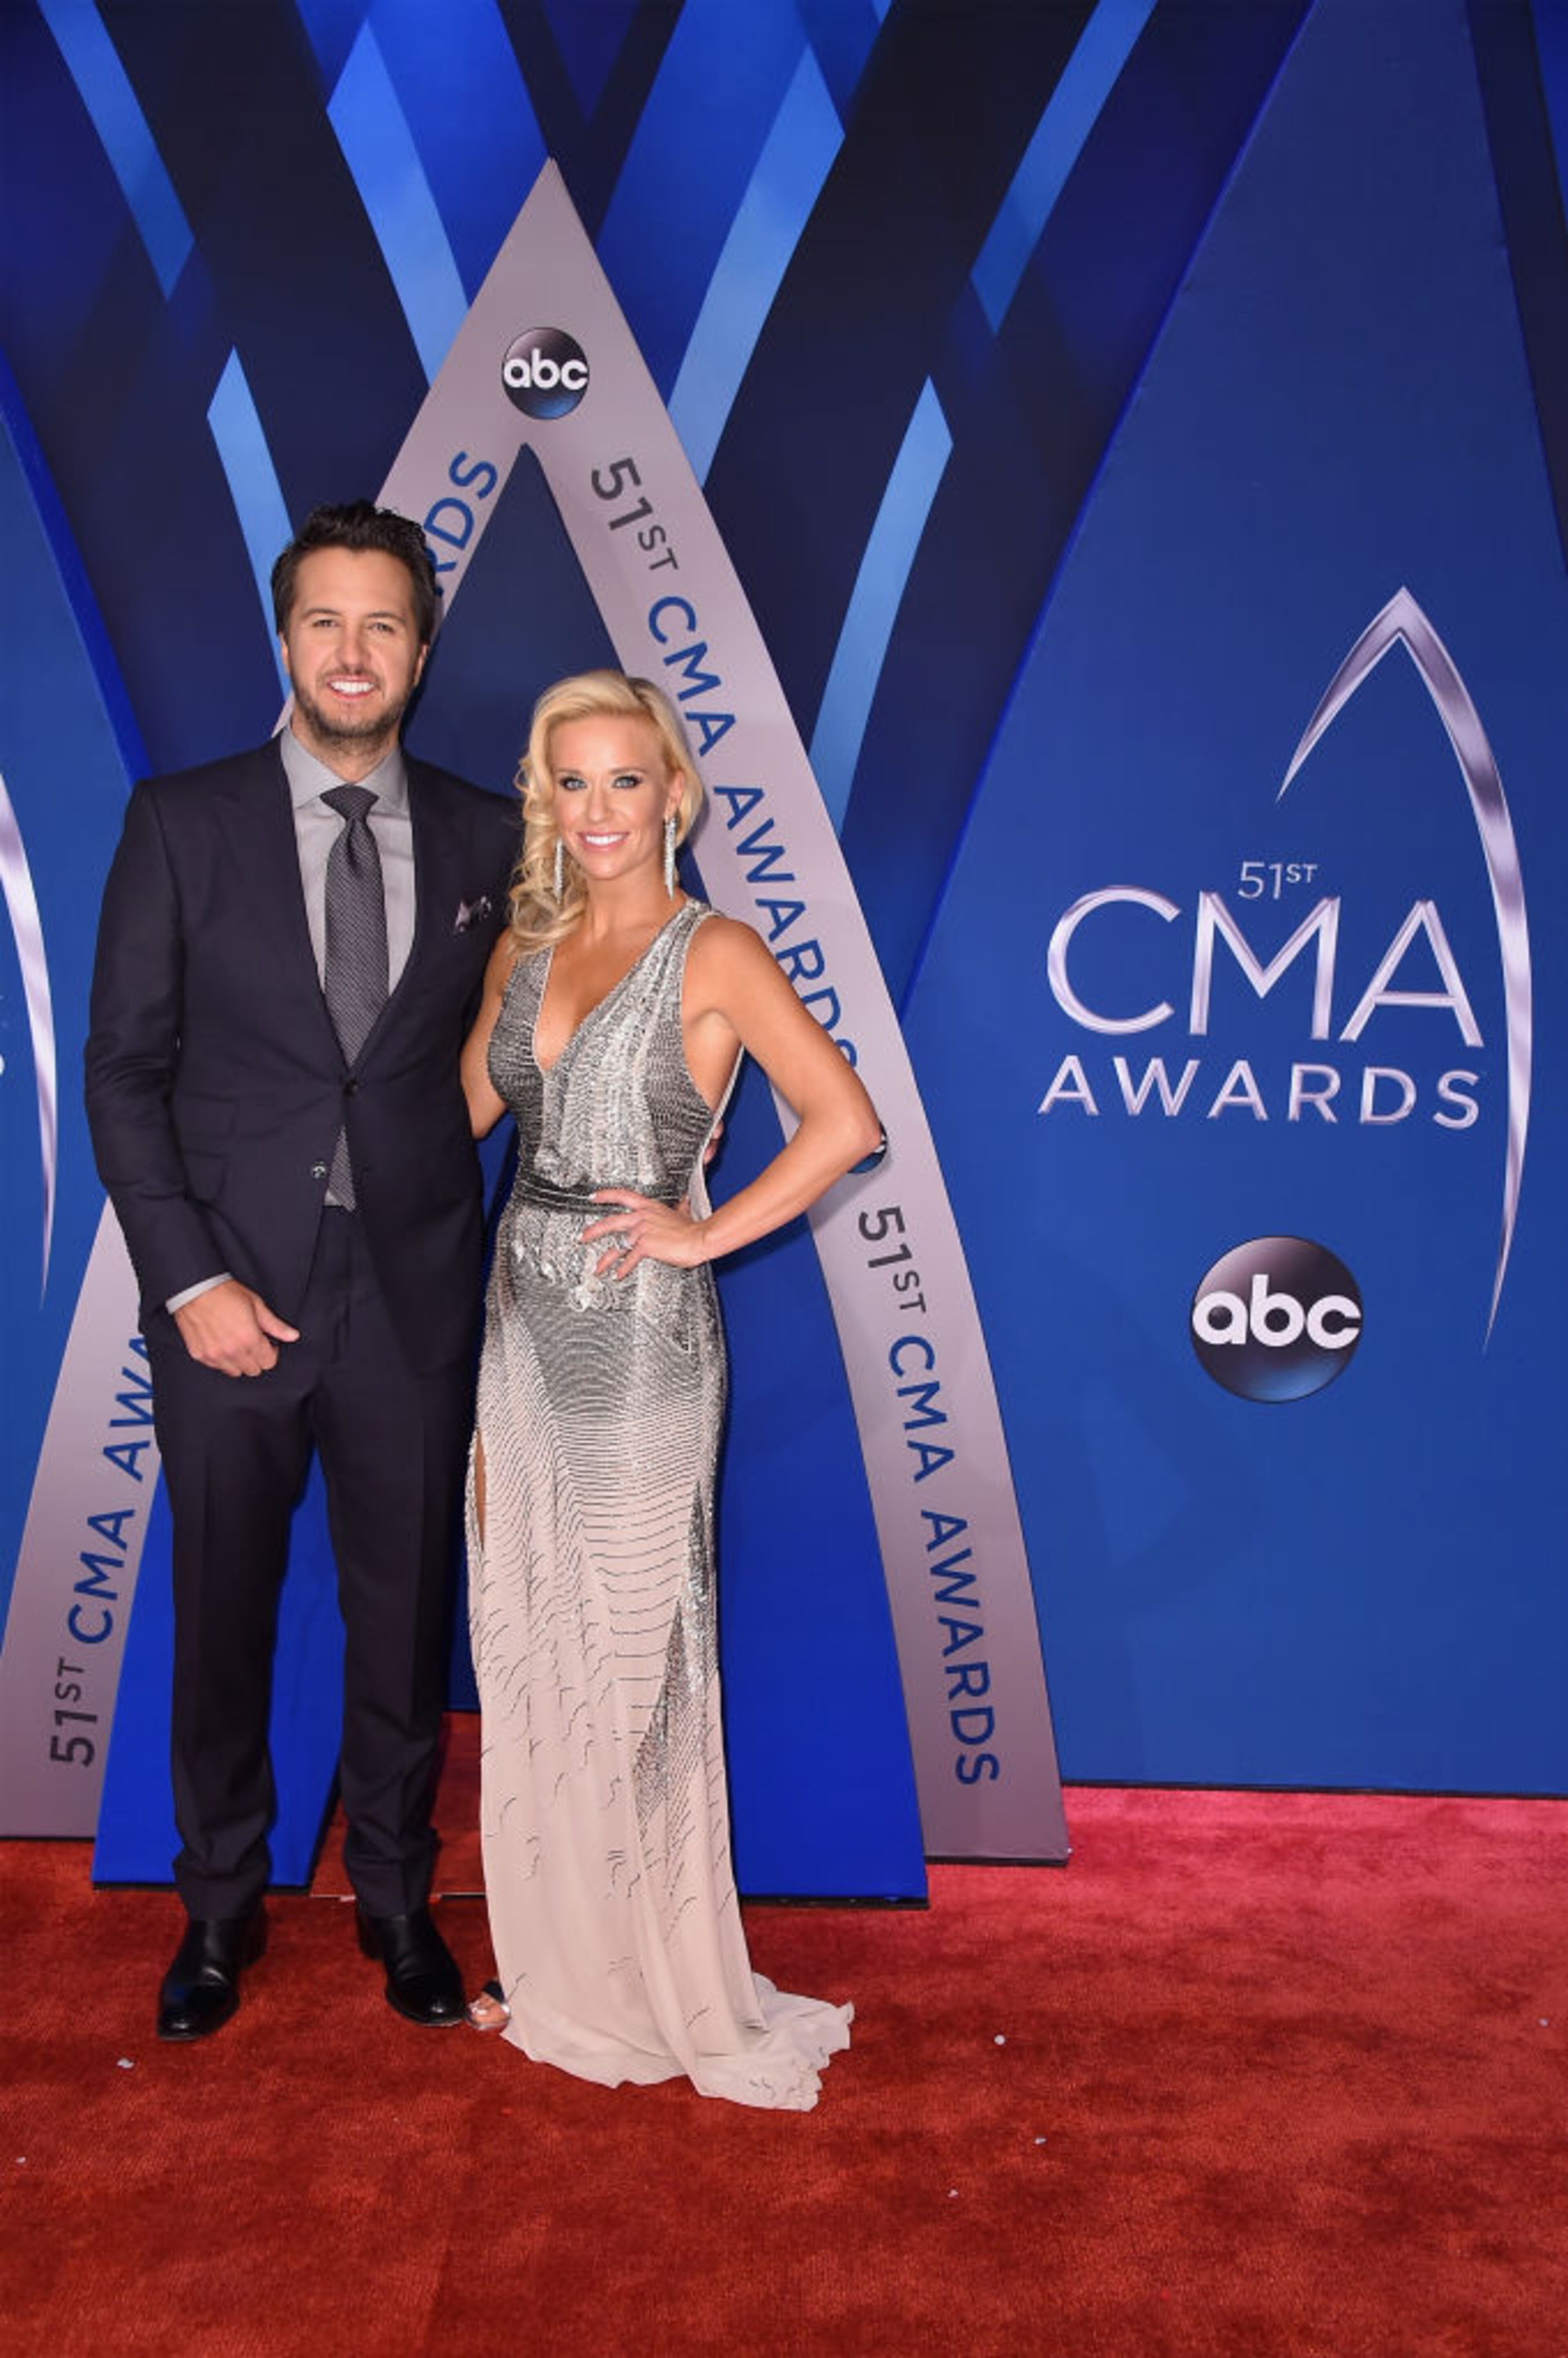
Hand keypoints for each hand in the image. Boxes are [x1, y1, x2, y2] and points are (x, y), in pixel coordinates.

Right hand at [174, 1280, 299, 1376]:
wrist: (195, 1288)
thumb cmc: (224, 1293)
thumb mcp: (256, 1305)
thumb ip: (275, 1325)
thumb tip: (292, 1335)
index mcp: (249, 1339)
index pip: (268, 1363)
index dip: (271, 1352)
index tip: (267, 1344)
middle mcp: (232, 1351)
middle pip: (253, 1370)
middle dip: (257, 1358)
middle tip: (253, 1342)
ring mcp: (214, 1355)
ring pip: (235, 1372)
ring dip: (240, 1361)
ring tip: (237, 1344)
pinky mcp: (200, 1355)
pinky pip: (217, 1367)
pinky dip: (222, 1360)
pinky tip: (222, 1344)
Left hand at [582, 1190, 708, 1279]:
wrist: (699, 1238)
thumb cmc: (693, 1228)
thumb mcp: (683, 1212)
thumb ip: (678, 1208)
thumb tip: (682, 1204)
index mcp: (649, 1207)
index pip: (622, 1195)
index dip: (605, 1195)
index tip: (593, 1197)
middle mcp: (642, 1217)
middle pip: (611, 1221)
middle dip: (594, 1231)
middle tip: (583, 1237)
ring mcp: (642, 1231)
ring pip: (616, 1243)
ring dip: (605, 1258)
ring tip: (597, 1267)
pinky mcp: (645, 1246)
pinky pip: (629, 1258)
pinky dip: (622, 1268)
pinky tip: (618, 1275)